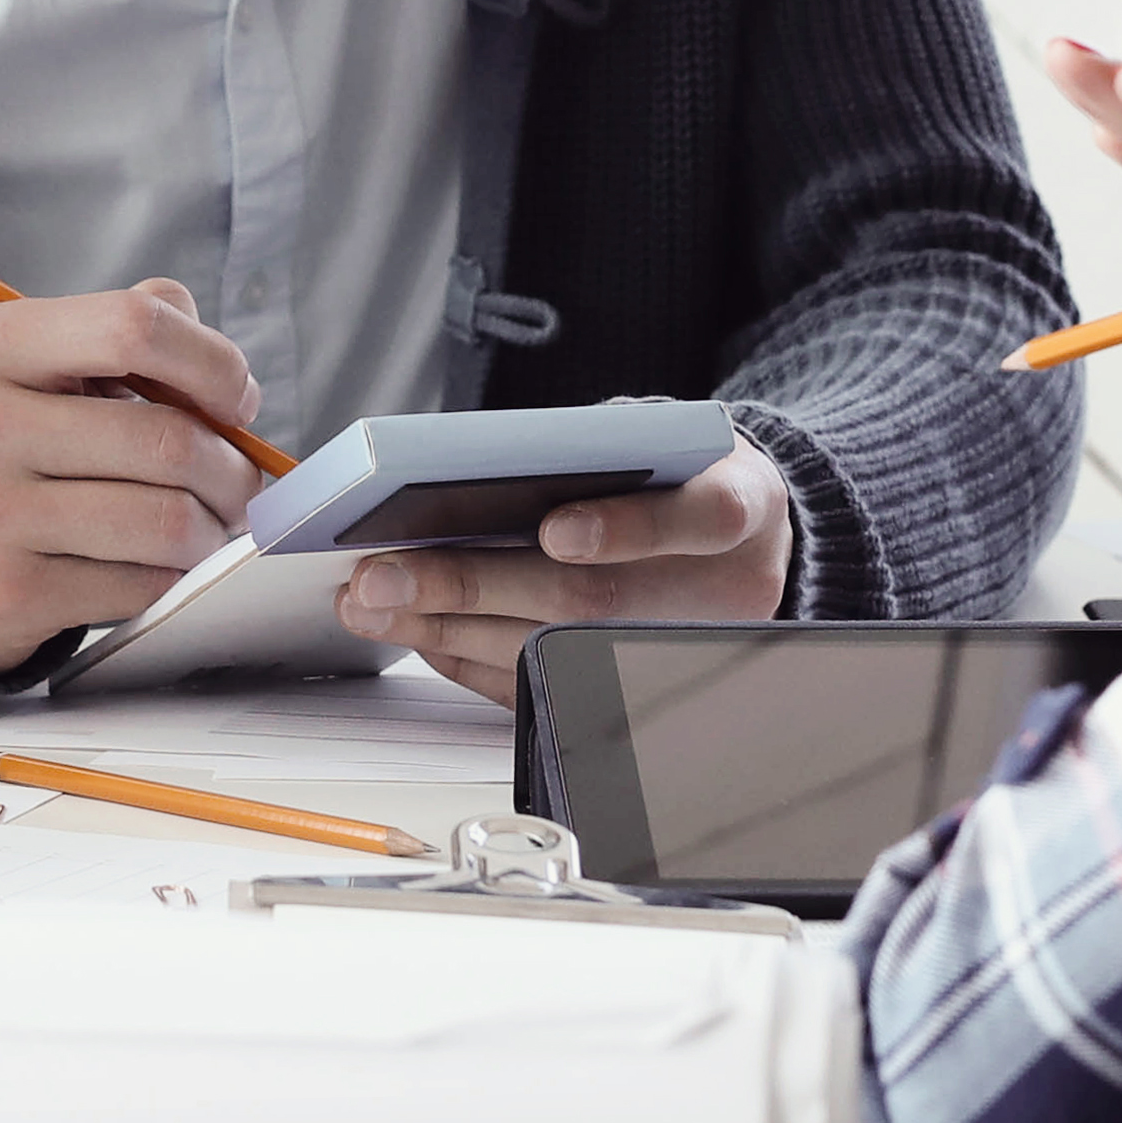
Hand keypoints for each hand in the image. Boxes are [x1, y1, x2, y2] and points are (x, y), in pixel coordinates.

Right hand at [0, 282, 269, 675]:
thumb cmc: (5, 441)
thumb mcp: (36, 362)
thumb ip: (128, 334)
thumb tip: (230, 383)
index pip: (133, 327)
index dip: (211, 362)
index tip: (237, 399)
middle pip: (166, 438)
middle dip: (232, 468)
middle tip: (238, 482)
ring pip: (168, 521)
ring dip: (213, 529)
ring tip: (207, 525)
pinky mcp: (7, 593)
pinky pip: (142, 585)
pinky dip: (172, 578)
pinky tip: (156, 564)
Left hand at [332, 443, 797, 707]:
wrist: (749, 535)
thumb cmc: (683, 470)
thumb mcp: (665, 438)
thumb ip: (599, 450)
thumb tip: (475, 472)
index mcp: (739, 504)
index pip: (699, 518)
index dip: (628, 528)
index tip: (555, 531)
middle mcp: (720, 588)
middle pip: (594, 600)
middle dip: (476, 587)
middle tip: (383, 575)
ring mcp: (678, 646)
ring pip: (554, 649)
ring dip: (448, 627)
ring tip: (372, 602)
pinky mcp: (633, 684)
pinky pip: (543, 683)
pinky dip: (470, 658)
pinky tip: (416, 630)